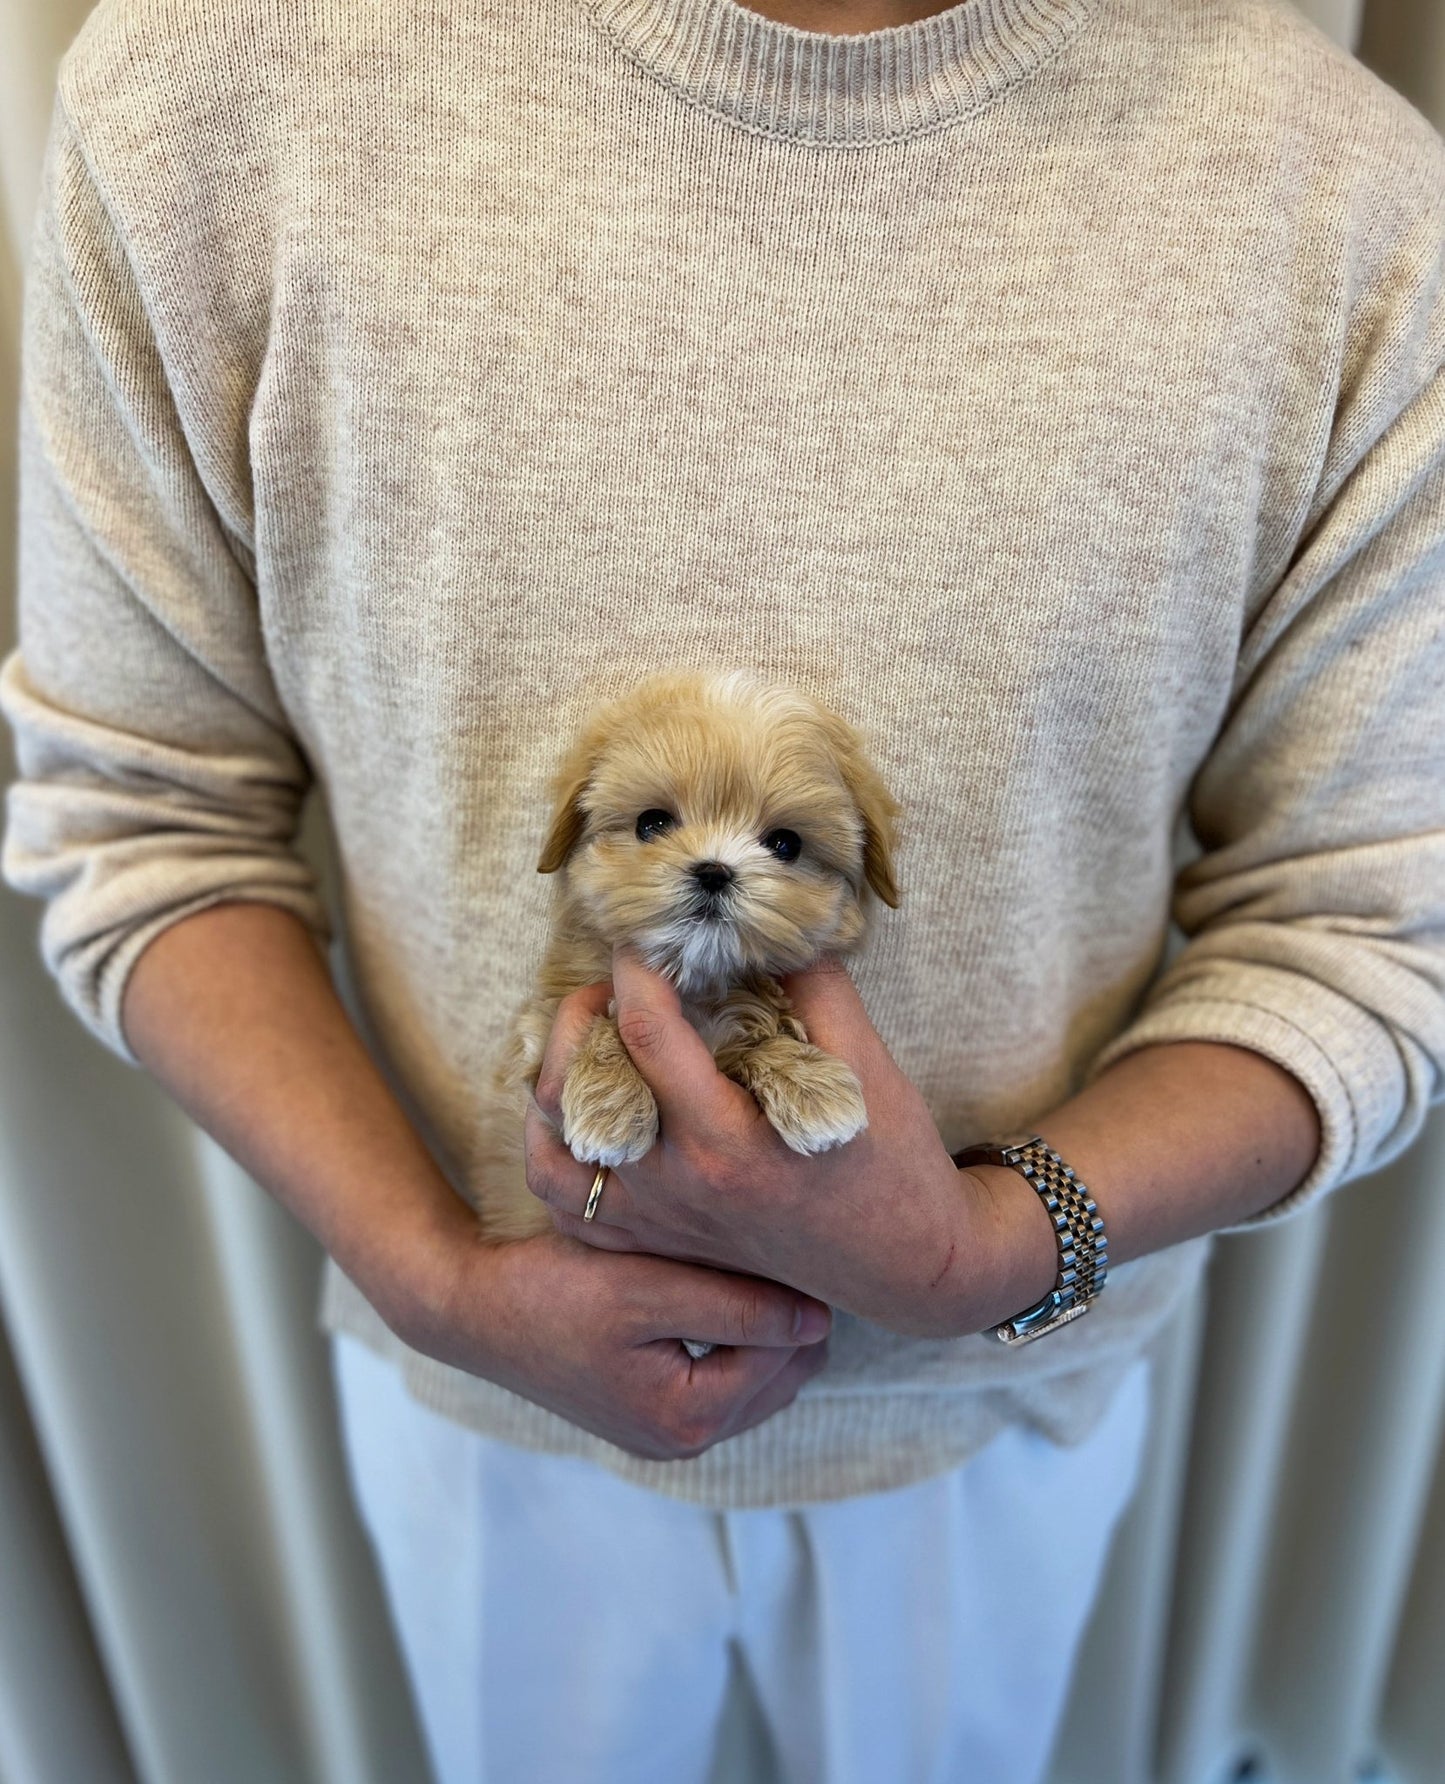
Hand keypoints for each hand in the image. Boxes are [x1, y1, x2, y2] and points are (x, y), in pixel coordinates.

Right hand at [390, 1215, 831, 1461]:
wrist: (471, 1310)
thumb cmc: (551, 1291)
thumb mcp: (647, 1288)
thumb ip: (736, 1305)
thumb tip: (821, 1319)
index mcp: (686, 1418)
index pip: (786, 1354)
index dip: (794, 1291)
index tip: (790, 1234)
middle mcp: (681, 1441)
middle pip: (782, 1375)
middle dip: (785, 1316)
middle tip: (777, 1246)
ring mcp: (665, 1433)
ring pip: (758, 1378)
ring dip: (762, 1326)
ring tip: (747, 1262)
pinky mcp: (649, 1413)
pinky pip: (724, 1379)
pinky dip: (732, 1338)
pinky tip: (716, 1290)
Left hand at [525, 949, 1027, 1338]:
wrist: (900, 1264)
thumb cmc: (889, 1162)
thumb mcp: (866, 1064)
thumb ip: (815, 985)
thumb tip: (764, 926)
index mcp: (728, 1141)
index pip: (647, 1034)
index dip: (638, 969)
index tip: (645, 937)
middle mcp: (676, 1186)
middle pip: (581, 1080)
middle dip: (587, 1009)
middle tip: (615, 979)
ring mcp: (653, 1221)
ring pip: (552, 1139)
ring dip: (557, 1074)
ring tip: (589, 1035)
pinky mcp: (647, 1241)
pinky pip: (562, 1194)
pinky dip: (552, 1142)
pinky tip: (579, 1101)